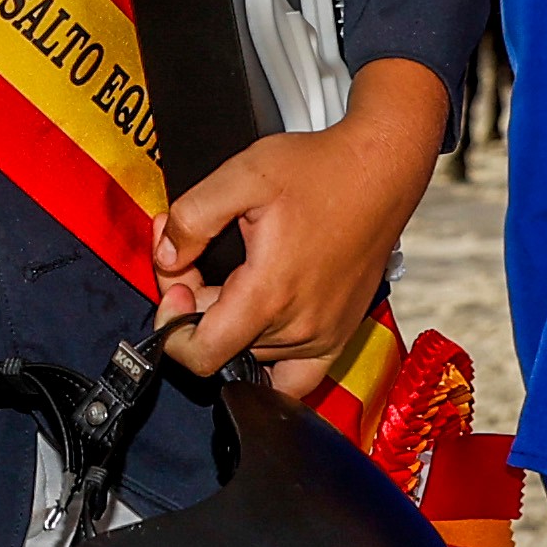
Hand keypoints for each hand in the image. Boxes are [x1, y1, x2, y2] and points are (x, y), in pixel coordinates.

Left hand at [149, 59, 450, 389]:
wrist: (379, 170)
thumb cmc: (321, 171)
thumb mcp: (241, 177)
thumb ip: (192, 218)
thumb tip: (166, 257)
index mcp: (270, 295)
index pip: (201, 355)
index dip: (172, 327)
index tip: (177, 282)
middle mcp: (300, 327)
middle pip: (222, 346)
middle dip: (196, 303)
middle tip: (198, 251)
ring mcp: (324, 336)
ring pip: (252, 354)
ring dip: (230, 320)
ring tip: (234, 269)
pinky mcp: (340, 335)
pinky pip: (296, 376)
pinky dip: (268, 358)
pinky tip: (258, 321)